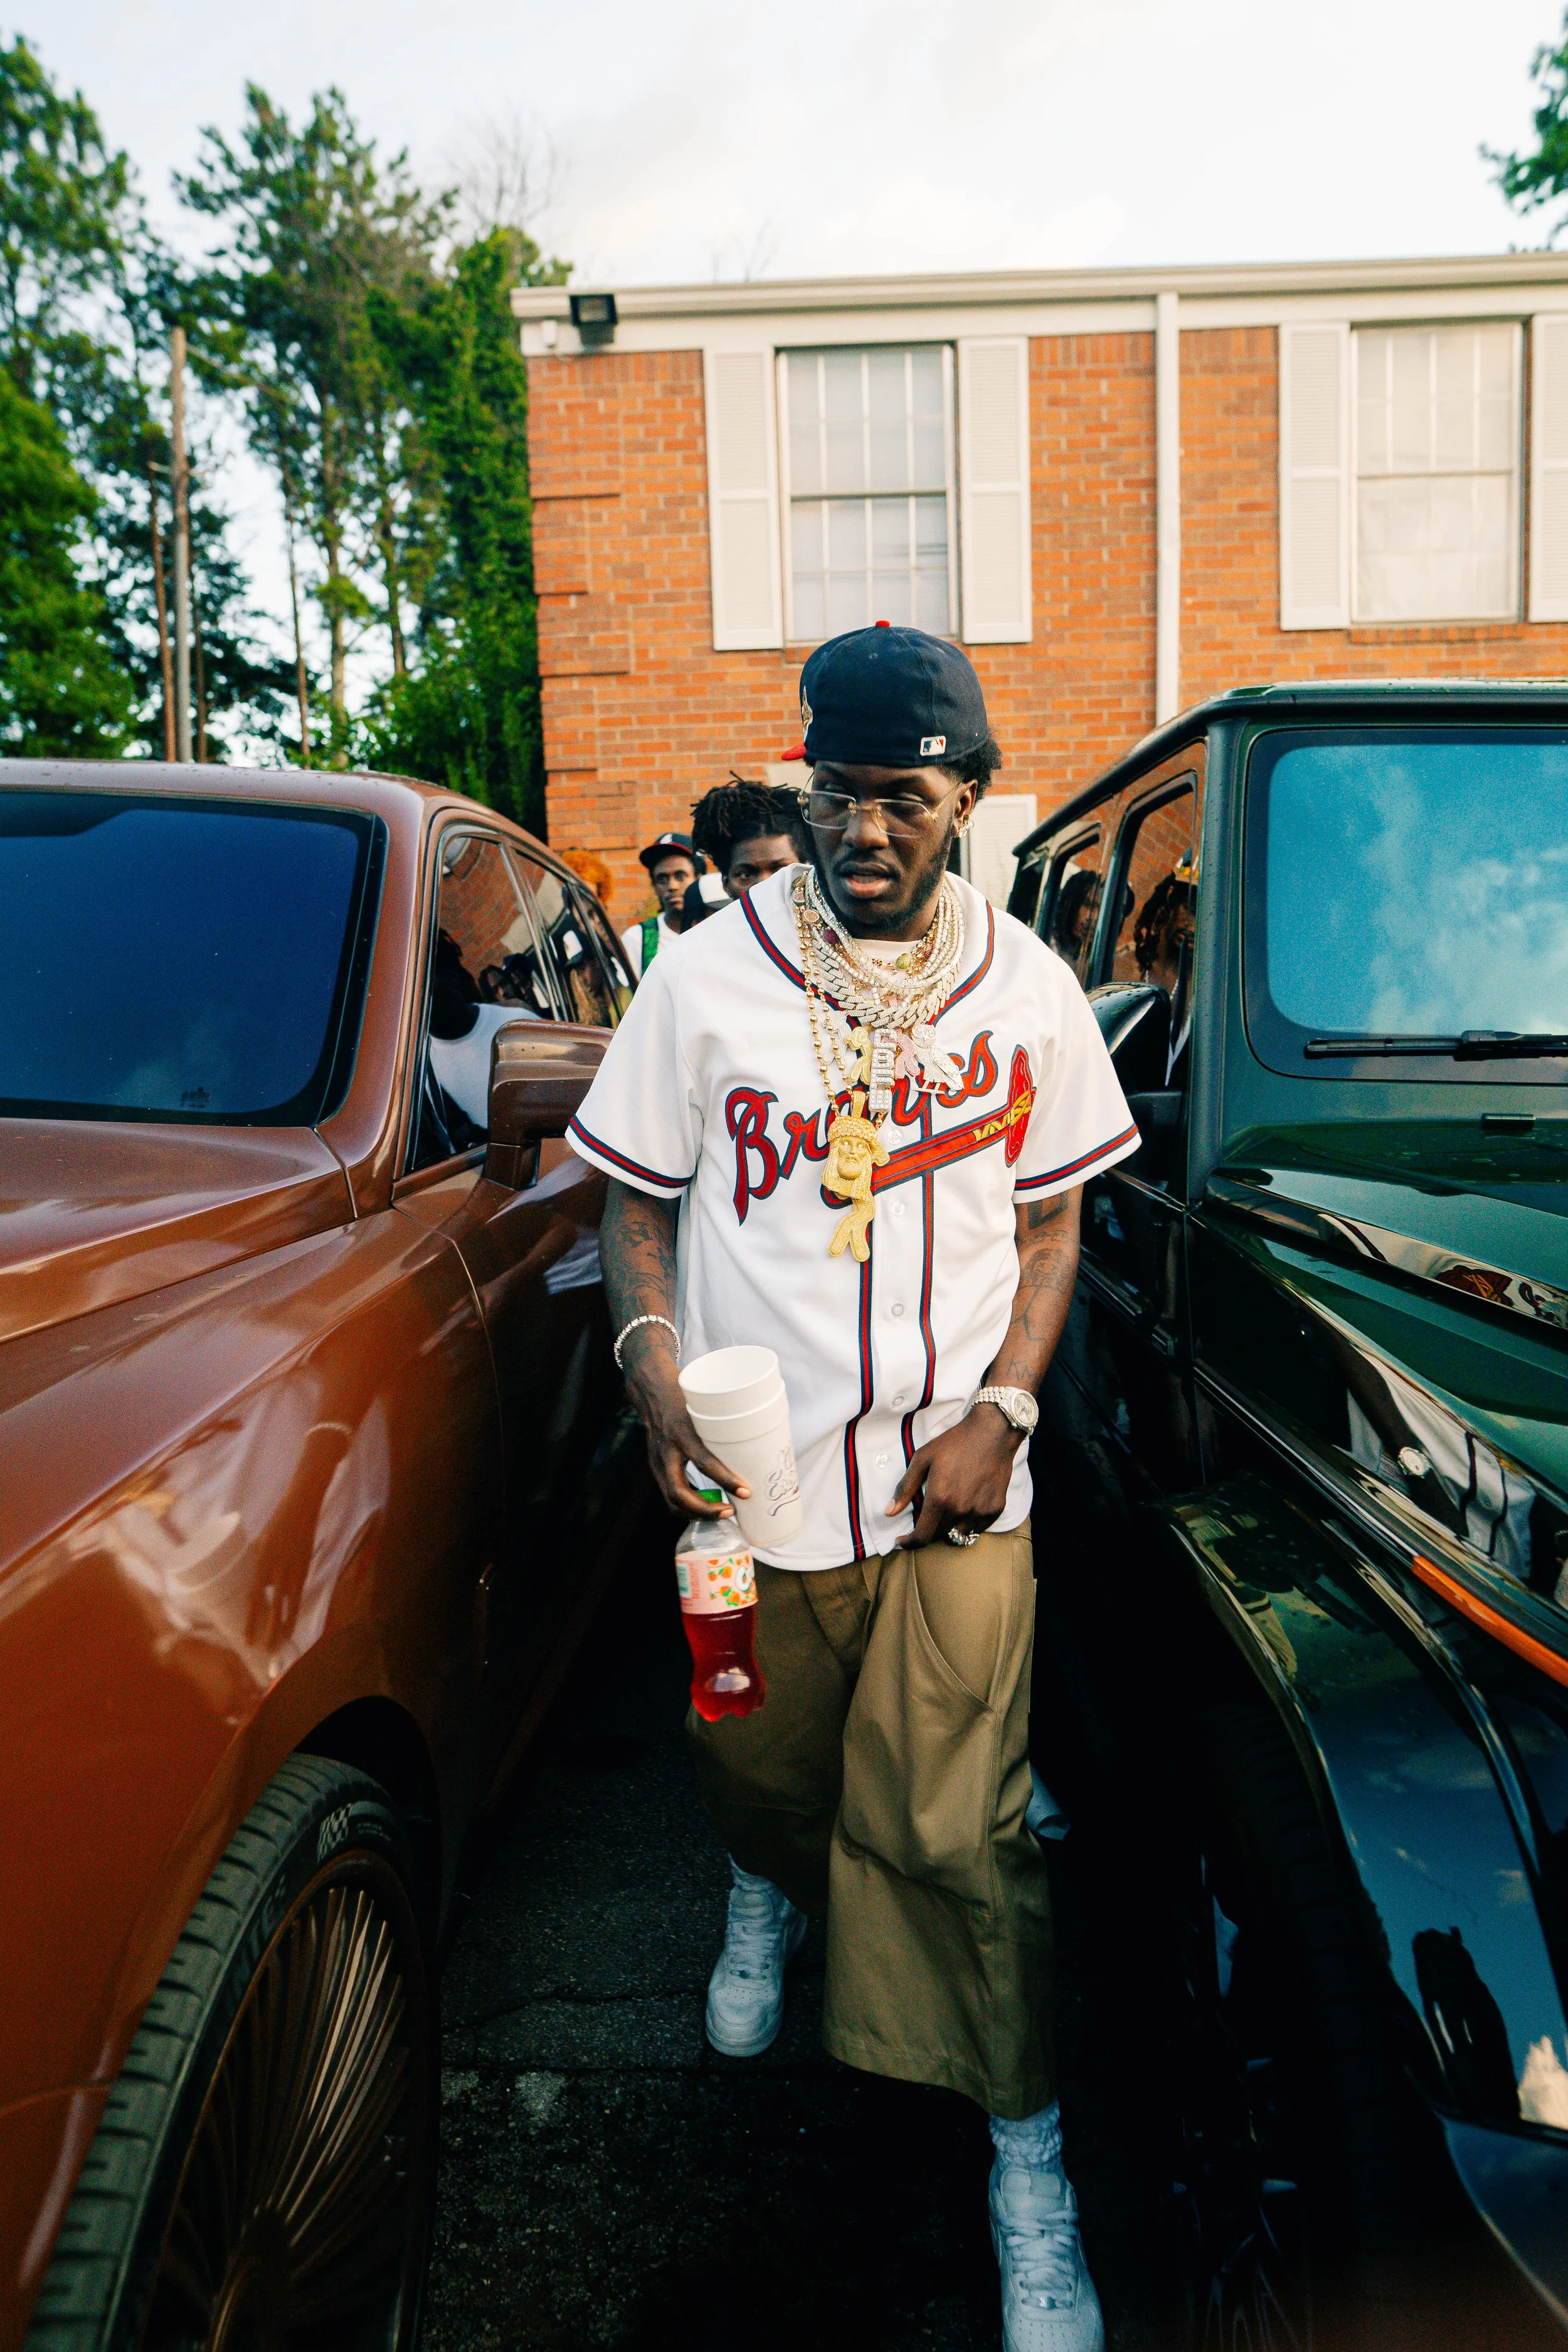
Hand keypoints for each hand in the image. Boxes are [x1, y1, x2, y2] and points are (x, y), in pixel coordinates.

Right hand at [620, 1327, 749, 1520]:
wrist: (652, 1390)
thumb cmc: (684, 1396)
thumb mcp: (705, 1406)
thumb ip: (723, 1424)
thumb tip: (758, 1440)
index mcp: (681, 1431)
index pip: (704, 1461)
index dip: (726, 1480)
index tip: (746, 1492)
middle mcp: (666, 1450)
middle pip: (679, 1493)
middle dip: (705, 1510)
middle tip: (731, 1511)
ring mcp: (656, 1461)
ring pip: (671, 1500)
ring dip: (696, 1513)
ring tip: (720, 1513)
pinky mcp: (655, 1467)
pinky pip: (669, 1494)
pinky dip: (687, 1506)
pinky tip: (705, 1507)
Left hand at [889, 1404, 1022, 1547]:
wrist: (992, 1433)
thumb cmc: (956, 1442)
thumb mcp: (923, 1459)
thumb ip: (905, 1487)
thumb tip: (890, 1511)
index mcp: (940, 1499)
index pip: (922, 1536)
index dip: (909, 1543)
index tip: (903, 1541)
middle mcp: (960, 1510)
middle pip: (939, 1535)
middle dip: (928, 1530)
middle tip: (926, 1515)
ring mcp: (979, 1511)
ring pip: (958, 1534)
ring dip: (948, 1527)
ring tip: (947, 1509)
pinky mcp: (995, 1509)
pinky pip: (978, 1528)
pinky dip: (968, 1523)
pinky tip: (966, 1506)